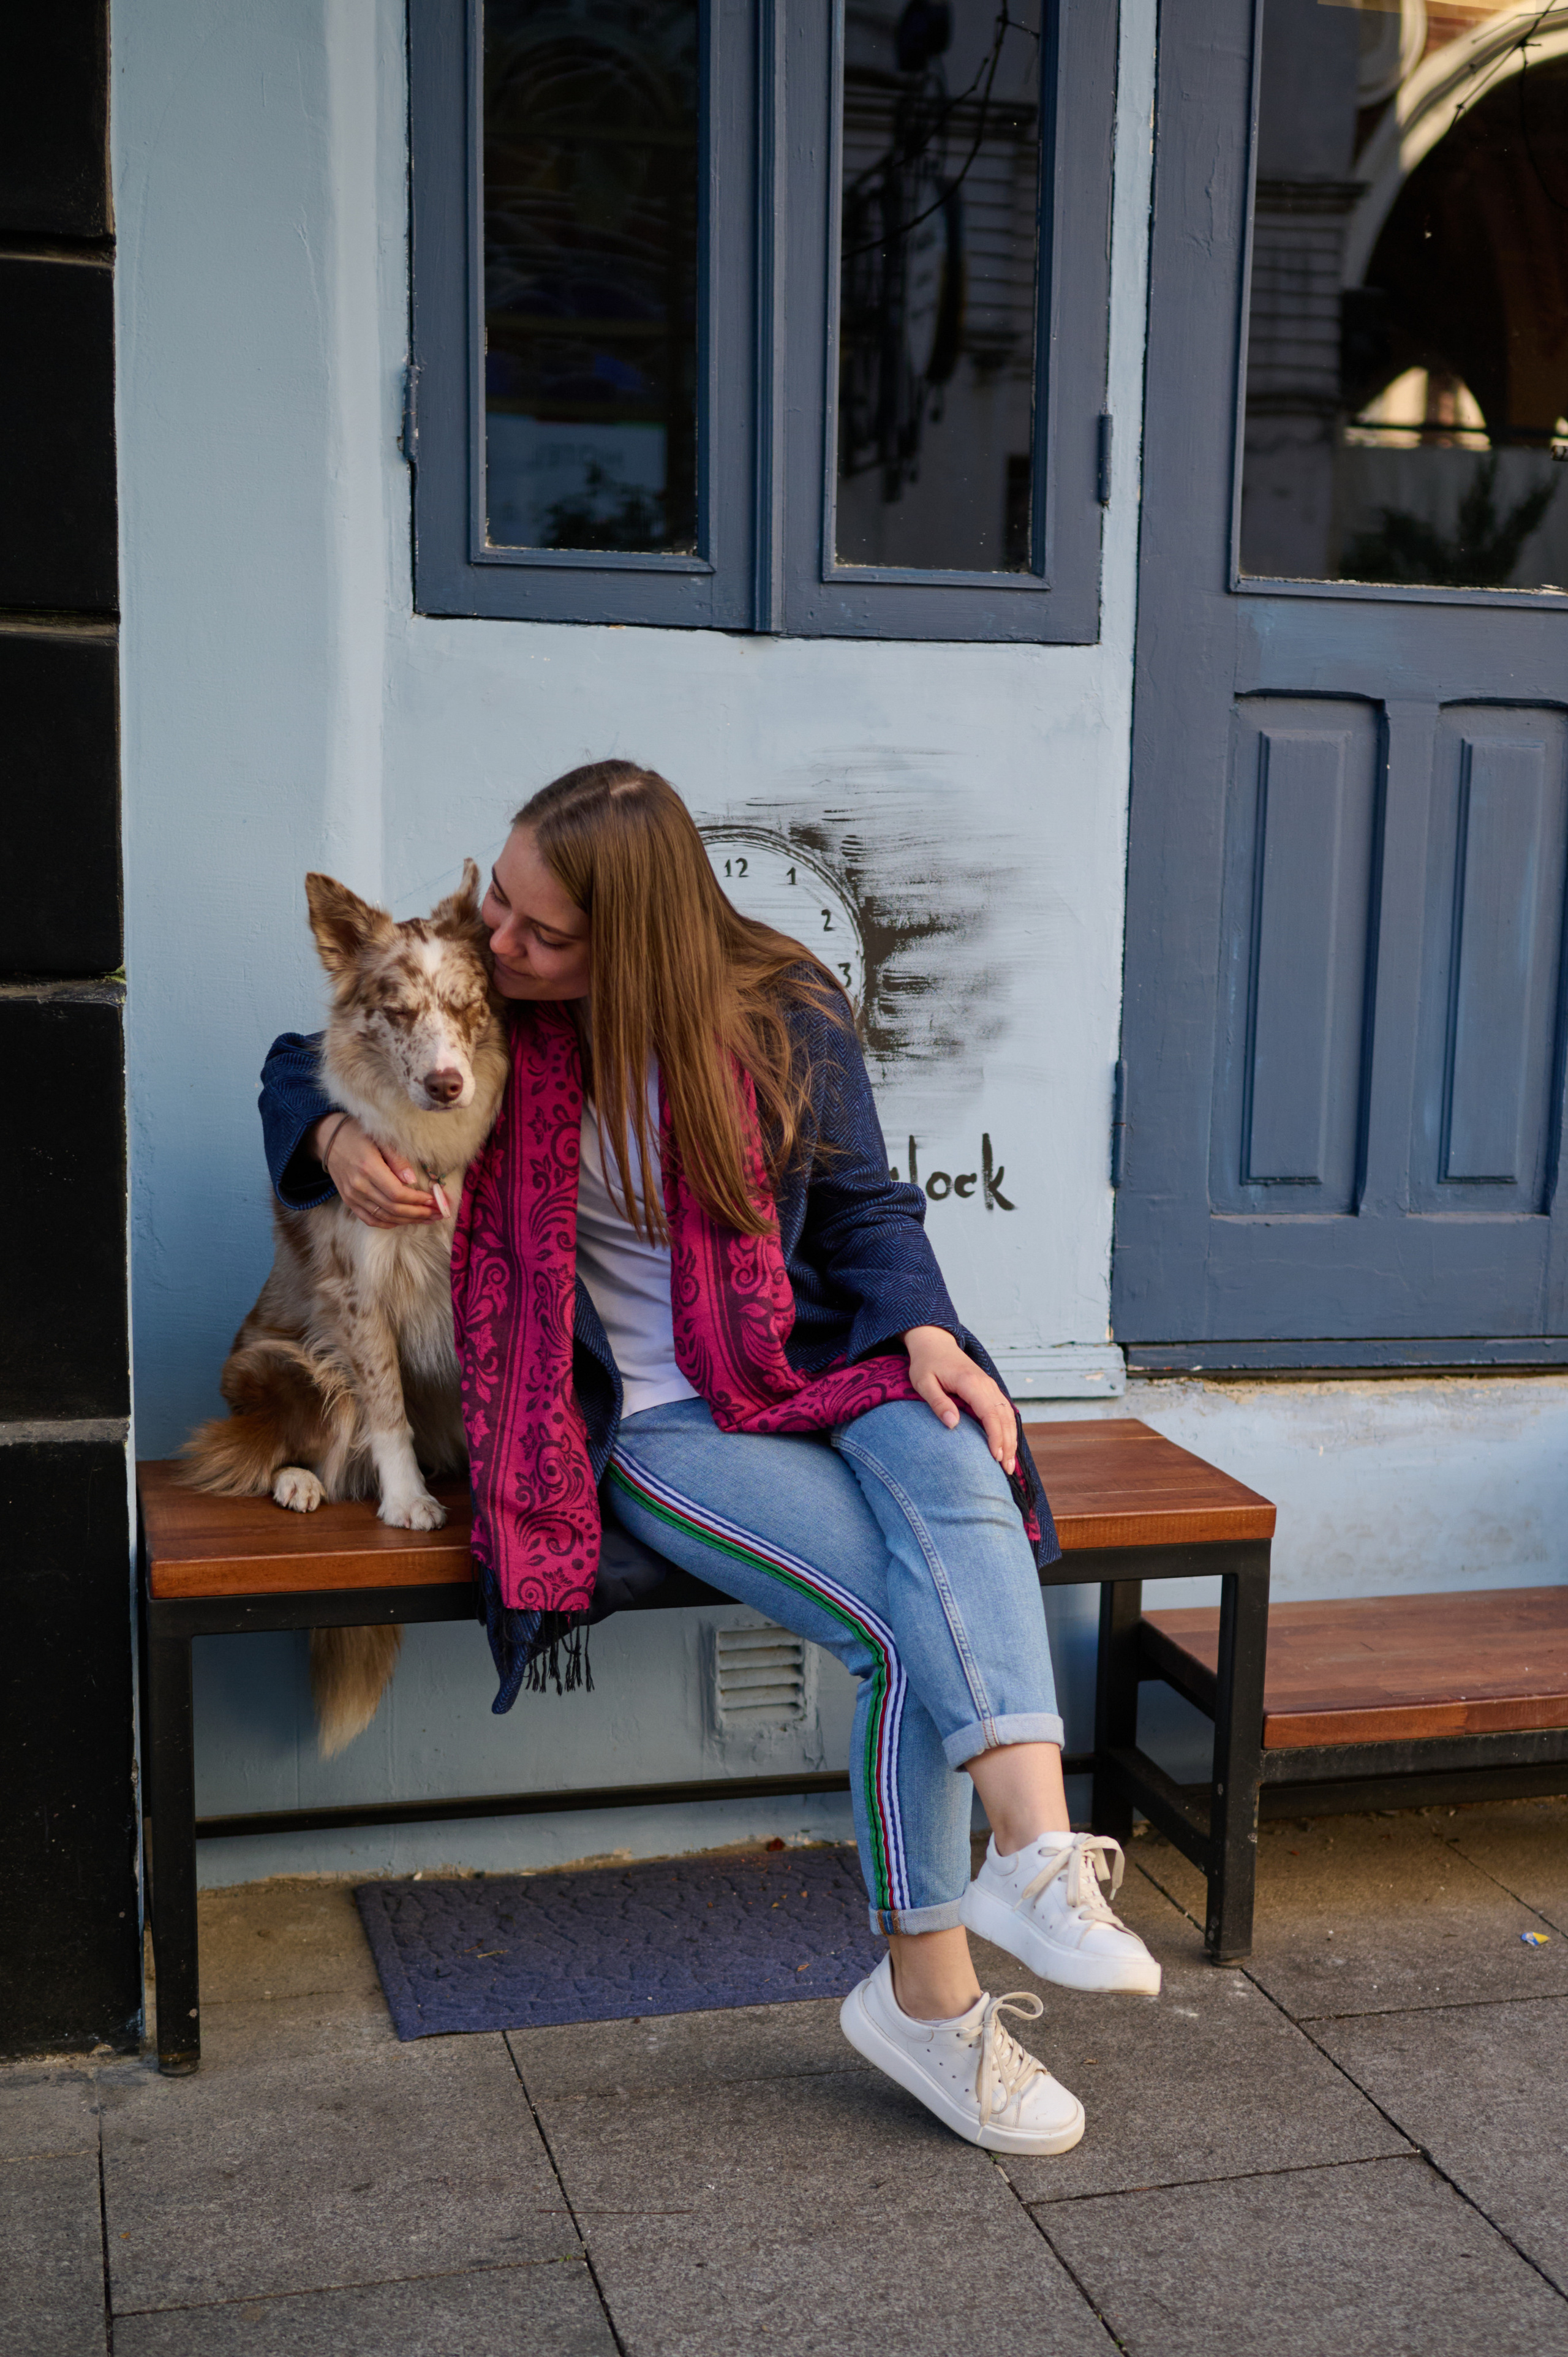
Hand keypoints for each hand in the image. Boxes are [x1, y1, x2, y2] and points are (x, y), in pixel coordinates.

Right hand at [311, 1114, 439, 1228]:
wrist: (330, 1140)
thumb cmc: (359, 1134)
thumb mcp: (381, 1138)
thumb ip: (397, 1159)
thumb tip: (412, 1179)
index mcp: (368, 1167)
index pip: (397, 1193)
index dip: (417, 1200)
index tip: (433, 1200)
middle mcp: (358, 1185)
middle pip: (393, 1208)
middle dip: (418, 1213)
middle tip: (438, 1213)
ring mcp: (352, 1196)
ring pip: (384, 1216)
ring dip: (408, 1220)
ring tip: (428, 1219)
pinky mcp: (349, 1202)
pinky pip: (370, 1219)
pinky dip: (389, 1223)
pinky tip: (405, 1221)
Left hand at [902, 1324, 1017, 1475]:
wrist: (935, 1343)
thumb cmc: (926, 1364)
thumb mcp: (923, 1382)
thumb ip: (938, 1402)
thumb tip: (953, 1424)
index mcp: (970, 1382)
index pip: (989, 1413)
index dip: (995, 1436)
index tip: (995, 1457)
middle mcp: (986, 1384)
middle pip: (1004, 1417)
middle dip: (1007, 1444)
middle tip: (1006, 1470)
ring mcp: (990, 1386)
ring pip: (1008, 1415)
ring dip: (1011, 1439)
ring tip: (1010, 1464)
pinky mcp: (989, 1389)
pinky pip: (1005, 1410)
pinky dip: (1009, 1429)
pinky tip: (1008, 1445)